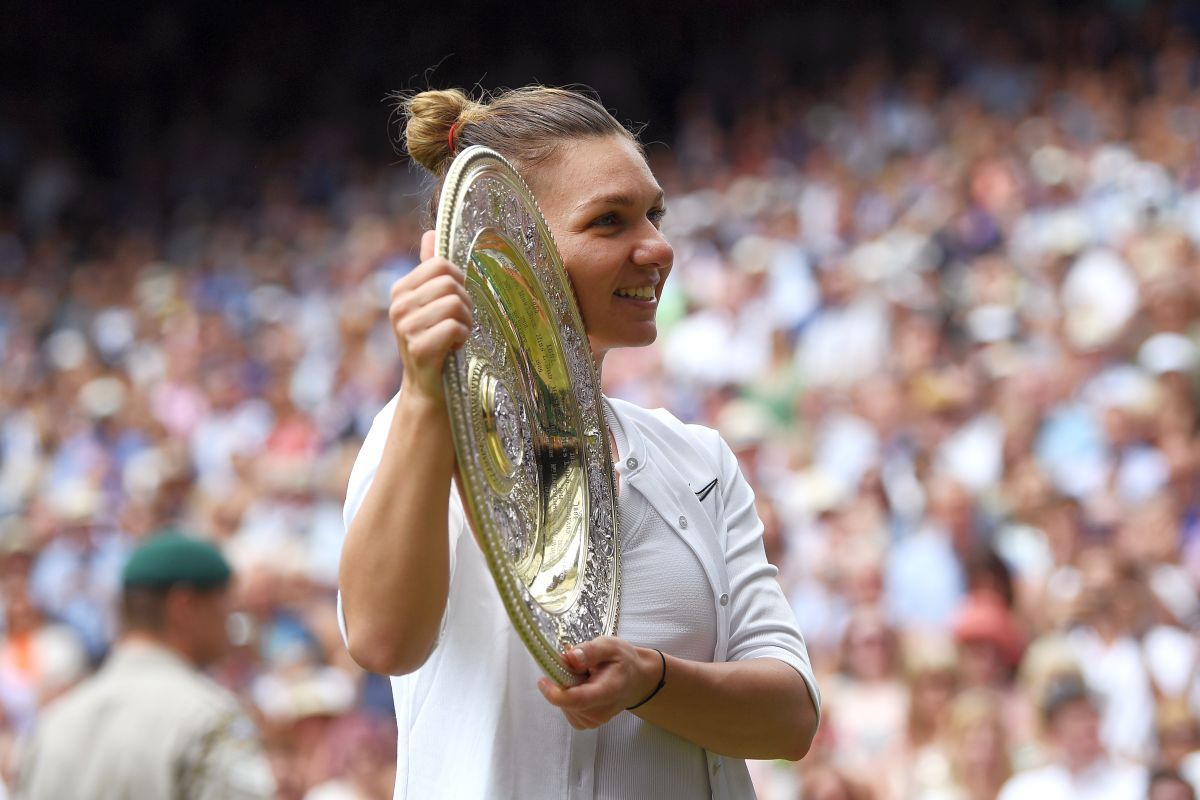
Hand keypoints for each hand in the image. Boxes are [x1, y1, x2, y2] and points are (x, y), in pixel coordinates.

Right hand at [389, 230, 472, 402]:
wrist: (427, 385)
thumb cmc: (434, 339)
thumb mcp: (430, 302)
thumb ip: (430, 269)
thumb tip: (432, 232)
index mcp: (401, 290)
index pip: (441, 264)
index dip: (459, 281)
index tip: (455, 303)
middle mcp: (398, 306)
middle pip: (450, 284)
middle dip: (466, 304)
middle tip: (460, 322)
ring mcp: (405, 328)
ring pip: (455, 305)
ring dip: (466, 323)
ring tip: (456, 336)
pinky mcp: (418, 349)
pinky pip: (455, 328)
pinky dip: (463, 338)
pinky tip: (453, 348)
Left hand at [536, 637, 660, 728]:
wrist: (636, 681)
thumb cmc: (624, 662)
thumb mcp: (610, 646)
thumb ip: (590, 650)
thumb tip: (569, 657)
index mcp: (608, 691)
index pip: (577, 699)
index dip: (555, 692)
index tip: (543, 679)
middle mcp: (600, 712)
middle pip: (567, 701)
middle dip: (562, 682)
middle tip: (576, 666)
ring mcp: (593, 720)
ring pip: (564, 705)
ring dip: (566, 688)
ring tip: (584, 676)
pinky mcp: (586, 723)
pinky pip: (566, 709)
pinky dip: (568, 696)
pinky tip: (582, 687)